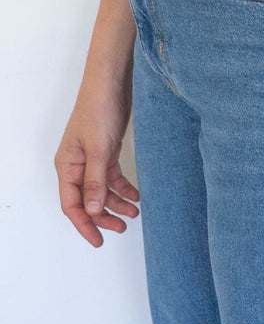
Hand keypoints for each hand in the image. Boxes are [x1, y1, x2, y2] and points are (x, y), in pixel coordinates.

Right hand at [54, 75, 140, 247]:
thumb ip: (96, 181)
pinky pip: (112, 176)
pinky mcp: (106, 150)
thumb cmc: (99, 109)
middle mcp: (76, 164)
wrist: (111, 82)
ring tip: (134, 213)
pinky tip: (136, 195)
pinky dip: (123, 187)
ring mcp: (91, 158)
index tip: (98, 241)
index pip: (72, 204)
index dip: (84, 225)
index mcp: (67, 165)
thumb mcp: (99, 148)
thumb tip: (92, 210)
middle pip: (87, 200)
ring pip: (101, 190)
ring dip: (116, 203)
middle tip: (122, 228)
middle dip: (103, 216)